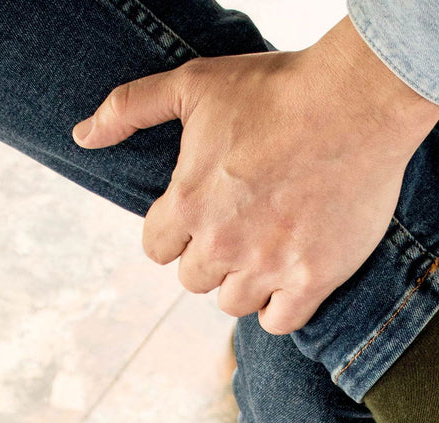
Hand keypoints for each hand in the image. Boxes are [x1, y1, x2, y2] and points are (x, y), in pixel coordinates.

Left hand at [72, 18, 438, 334]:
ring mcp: (269, 266)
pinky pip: (279, 322)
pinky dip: (280, 308)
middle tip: (243, 225)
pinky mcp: (313, 280)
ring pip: (234, 303)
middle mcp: (222, 243)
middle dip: (211, 256)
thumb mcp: (193, 83)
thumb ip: (131, 107)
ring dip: (245, 282)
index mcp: (187, 203)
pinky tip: (290, 279)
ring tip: (268, 248)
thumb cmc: (275, 88)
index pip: (157, 250)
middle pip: (194, 280)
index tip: (202, 215)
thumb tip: (82, 136)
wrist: (357, 103)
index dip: (176, 232)